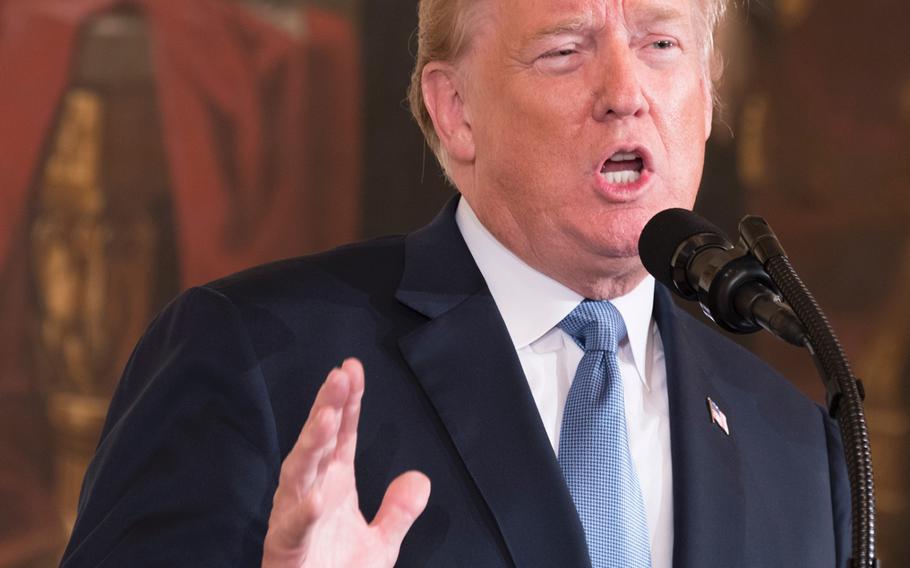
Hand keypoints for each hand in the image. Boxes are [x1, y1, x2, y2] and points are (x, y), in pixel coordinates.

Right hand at [262, 358, 430, 566]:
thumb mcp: (379, 545)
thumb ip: (398, 511)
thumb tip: (419, 478)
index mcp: (333, 486)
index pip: (342, 435)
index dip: (347, 402)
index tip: (352, 369)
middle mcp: (311, 493)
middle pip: (319, 443)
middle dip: (327, 407)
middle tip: (339, 376)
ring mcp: (294, 519)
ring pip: (299, 475)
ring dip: (311, 445)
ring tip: (326, 418)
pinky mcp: (286, 548)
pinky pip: (294, 527)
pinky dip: (305, 512)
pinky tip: (319, 498)